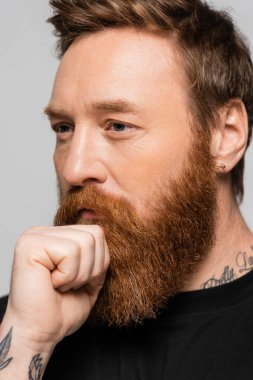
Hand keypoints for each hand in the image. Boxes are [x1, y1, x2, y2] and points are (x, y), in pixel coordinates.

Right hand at [3, 225, 109, 347]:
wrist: (40, 334)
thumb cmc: (61, 310)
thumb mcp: (90, 277)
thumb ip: (98, 253)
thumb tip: (107, 227)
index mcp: (56, 236)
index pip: (96, 233)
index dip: (97, 263)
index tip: (78, 282)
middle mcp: (44, 232)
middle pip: (94, 235)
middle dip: (90, 268)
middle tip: (68, 285)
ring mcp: (35, 236)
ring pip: (84, 243)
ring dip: (77, 274)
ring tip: (60, 285)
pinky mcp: (30, 245)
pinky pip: (69, 252)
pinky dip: (67, 276)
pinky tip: (51, 284)